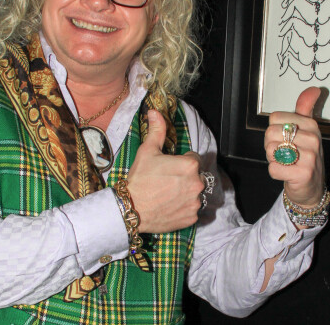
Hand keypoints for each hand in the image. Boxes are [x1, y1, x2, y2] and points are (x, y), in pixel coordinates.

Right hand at [127, 110, 202, 233]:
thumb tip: (155, 112)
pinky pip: (192, 209)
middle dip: (185, 176)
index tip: (170, 166)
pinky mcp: (192, 218)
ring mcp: (195, 202)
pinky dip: (184, 207)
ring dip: (186, 192)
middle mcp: (197, 184)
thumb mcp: (148, 150)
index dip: (182, 161)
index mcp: (190, 165)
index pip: (194, 158)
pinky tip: (170, 205)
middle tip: (167, 180)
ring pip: (195, 193)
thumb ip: (157, 130)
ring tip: (168, 193)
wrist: (132, 209)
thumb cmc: (140, 178)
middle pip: (197, 176)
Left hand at [264, 87, 324, 207]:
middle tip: (284, 154)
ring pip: (270, 150)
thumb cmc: (305, 156)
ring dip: (273, 159)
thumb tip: (315, 88)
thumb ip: (305, 108)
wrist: (312, 187)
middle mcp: (313, 139)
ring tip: (287, 163)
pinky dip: (275, 172)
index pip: (274, 117)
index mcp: (311, 125)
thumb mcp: (307, 130)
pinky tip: (287, 173)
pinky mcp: (303, 174)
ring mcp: (310, 157)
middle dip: (271, 145)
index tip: (286, 138)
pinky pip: (273, 168)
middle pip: (270, 133)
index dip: (274, 129)